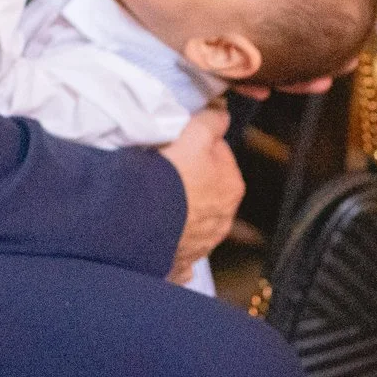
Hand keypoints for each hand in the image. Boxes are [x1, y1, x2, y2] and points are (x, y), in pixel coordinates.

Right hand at [157, 107, 242, 278]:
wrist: (144, 221)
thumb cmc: (172, 175)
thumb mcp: (195, 133)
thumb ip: (212, 121)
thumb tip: (221, 114)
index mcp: (232, 186)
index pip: (221, 156)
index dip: (201, 146)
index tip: (182, 143)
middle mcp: (224, 219)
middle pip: (208, 189)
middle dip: (192, 181)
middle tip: (166, 169)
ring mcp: (203, 243)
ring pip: (194, 220)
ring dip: (181, 211)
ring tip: (157, 199)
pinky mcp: (181, 262)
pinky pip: (178, 251)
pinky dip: (172, 246)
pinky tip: (159, 237)